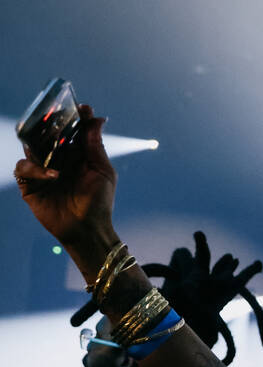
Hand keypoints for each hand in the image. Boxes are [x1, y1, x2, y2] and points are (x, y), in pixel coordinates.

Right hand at [14, 105, 117, 257]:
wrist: (87, 229)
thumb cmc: (99, 202)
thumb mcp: (102, 171)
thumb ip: (95, 145)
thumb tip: (97, 119)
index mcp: (77, 156)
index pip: (72, 131)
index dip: (75, 117)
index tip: (81, 106)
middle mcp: (58, 160)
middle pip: (48, 134)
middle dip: (50, 124)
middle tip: (54, 116)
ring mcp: (42, 171)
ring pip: (31, 146)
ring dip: (39, 143)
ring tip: (50, 145)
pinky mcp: (30, 185)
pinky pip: (24, 168)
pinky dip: (35, 168)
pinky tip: (53, 175)